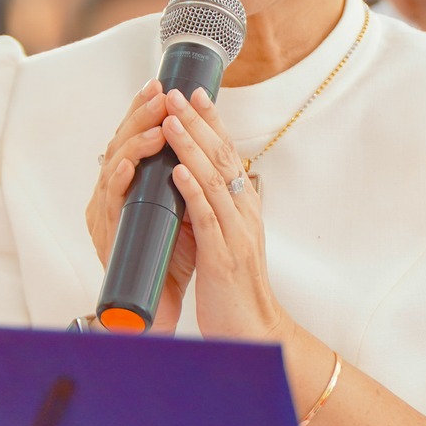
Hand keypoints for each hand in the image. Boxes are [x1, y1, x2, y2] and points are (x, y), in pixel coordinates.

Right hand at [85, 79, 196, 330]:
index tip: (164, 85)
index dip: (145, 110)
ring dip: (134, 143)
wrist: (163, 308)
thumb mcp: (186, 207)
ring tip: (156, 126)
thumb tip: (206, 138)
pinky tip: (128, 164)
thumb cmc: (174, 259)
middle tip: (160, 94)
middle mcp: (113, 196)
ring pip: (112, 167)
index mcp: (131, 185)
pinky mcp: (106, 238)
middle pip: (120, 143)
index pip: (135, 137)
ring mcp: (106, 215)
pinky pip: (109, 204)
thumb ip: (186, 176)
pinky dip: (118, 180)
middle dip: (140, 116)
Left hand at [159, 87, 292, 346]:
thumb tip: (192, 181)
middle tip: (177, 93)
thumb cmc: (233, 290)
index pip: (229, 155)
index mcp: (244, 209)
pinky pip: (205, 217)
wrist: (254, 332)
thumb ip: (214, 212)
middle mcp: (243, 214)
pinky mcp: (222, 256)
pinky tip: (177, 170)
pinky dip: (191, 190)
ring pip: (213, 180)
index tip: (195, 94)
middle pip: (222, 158)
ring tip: (171, 120)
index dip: (213, 122)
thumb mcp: (226, 242)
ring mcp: (235, 234)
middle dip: (199, 122)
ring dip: (190, 147)